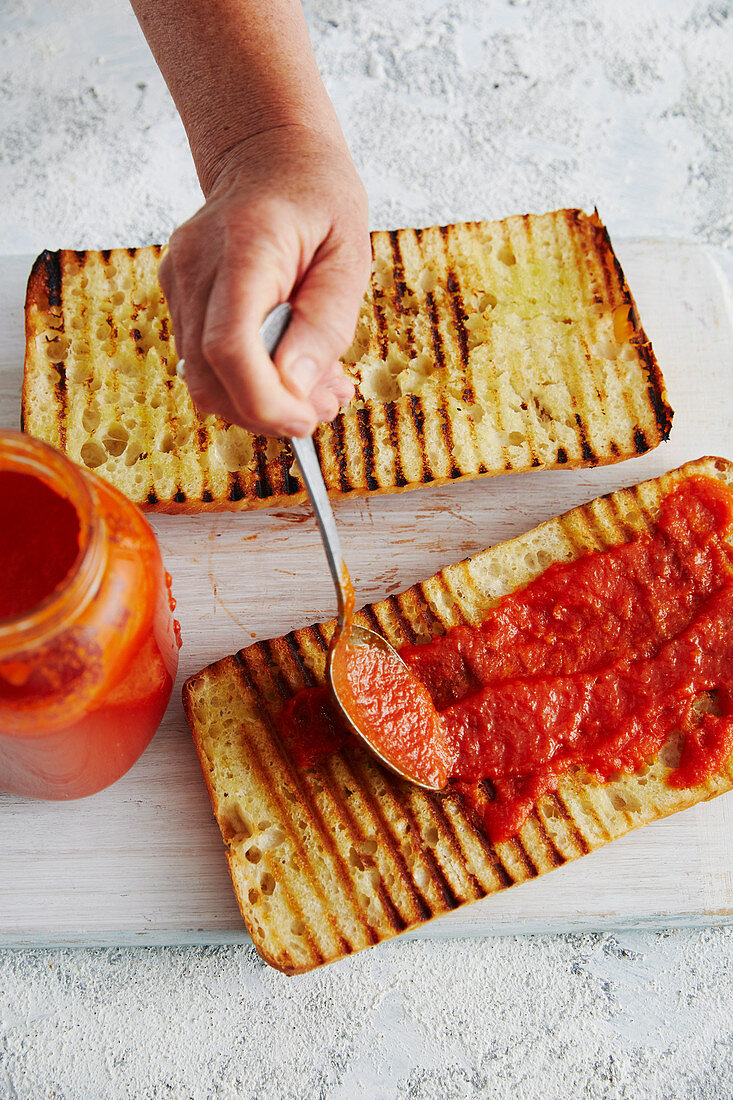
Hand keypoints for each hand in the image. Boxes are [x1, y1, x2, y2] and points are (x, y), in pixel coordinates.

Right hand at [158, 124, 370, 437]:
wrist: (269, 154)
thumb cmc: (316, 194)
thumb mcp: (349, 253)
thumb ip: (325, 322)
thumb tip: (295, 387)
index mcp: (246, 246)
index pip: (229, 344)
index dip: (264, 400)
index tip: (304, 420)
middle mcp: (197, 266)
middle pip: (208, 375)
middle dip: (266, 412)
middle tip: (321, 408)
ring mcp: (179, 282)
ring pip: (202, 379)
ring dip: (259, 402)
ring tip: (315, 388)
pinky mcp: (179, 297)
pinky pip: (205, 361)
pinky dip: (247, 381)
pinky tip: (288, 367)